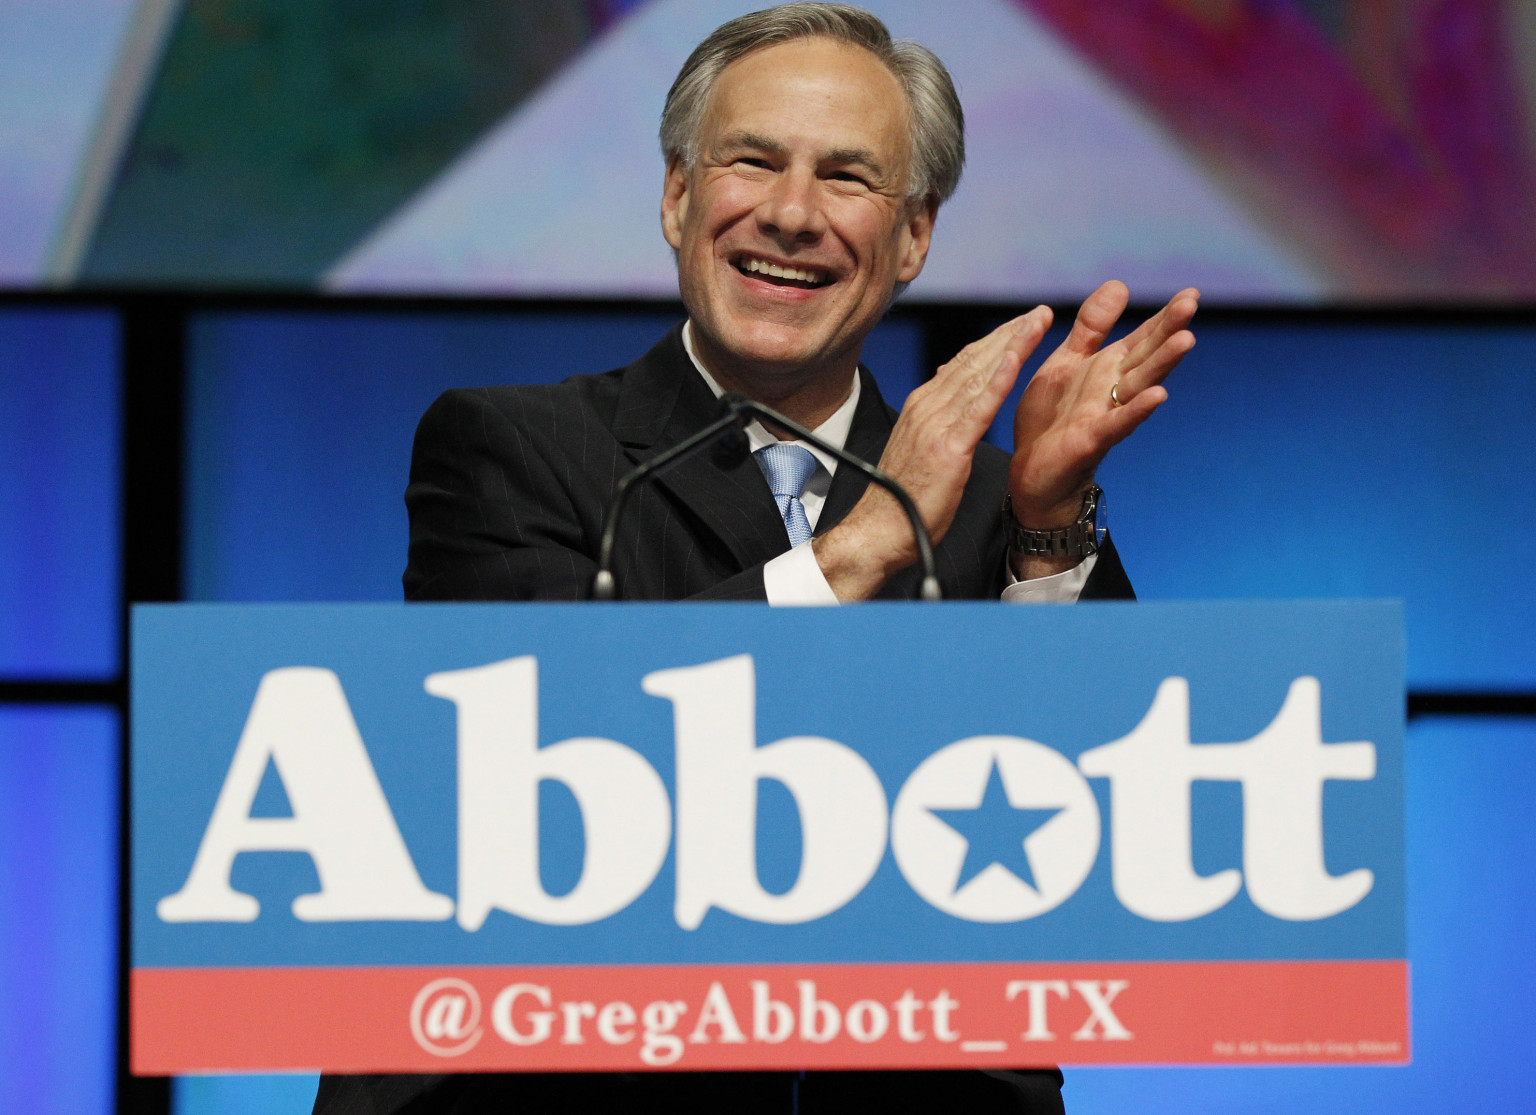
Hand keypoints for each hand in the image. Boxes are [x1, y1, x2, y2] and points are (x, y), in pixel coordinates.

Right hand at [814, 306, 1053, 599]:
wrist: (879, 529)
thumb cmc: (901, 499)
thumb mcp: (919, 448)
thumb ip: (936, 420)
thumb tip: (949, 394)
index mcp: (922, 406)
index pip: (962, 364)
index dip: (994, 342)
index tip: (1020, 324)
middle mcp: (927, 406)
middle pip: (974, 360)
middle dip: (1009, 333)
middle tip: (1040, 312)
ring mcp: (937, 424)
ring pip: (980, 374)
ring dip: (1012, 344)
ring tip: (1038, 322)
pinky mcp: (949, 447)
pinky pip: (979, 406)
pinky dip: (998, 379)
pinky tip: (1016, 358)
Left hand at [1010, 281, 1198, 538]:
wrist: (1032, 473)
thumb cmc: (1052, 418)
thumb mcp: (1067, 362)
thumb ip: (1091, 328)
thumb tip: (1120, 284)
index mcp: (1107, 368)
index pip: (1142, 338)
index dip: (1163, 317)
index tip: (1191, 293)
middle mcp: (1114, 389)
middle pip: (1147, 356)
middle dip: (1168, 330)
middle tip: (1192, 303)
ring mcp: (1106, 414)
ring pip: (1140, 385)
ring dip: (1163, 363)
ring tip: (1187, 339)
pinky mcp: (1092, 439)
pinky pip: (1118, 423)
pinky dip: (1138, 410)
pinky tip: (1159, 396)